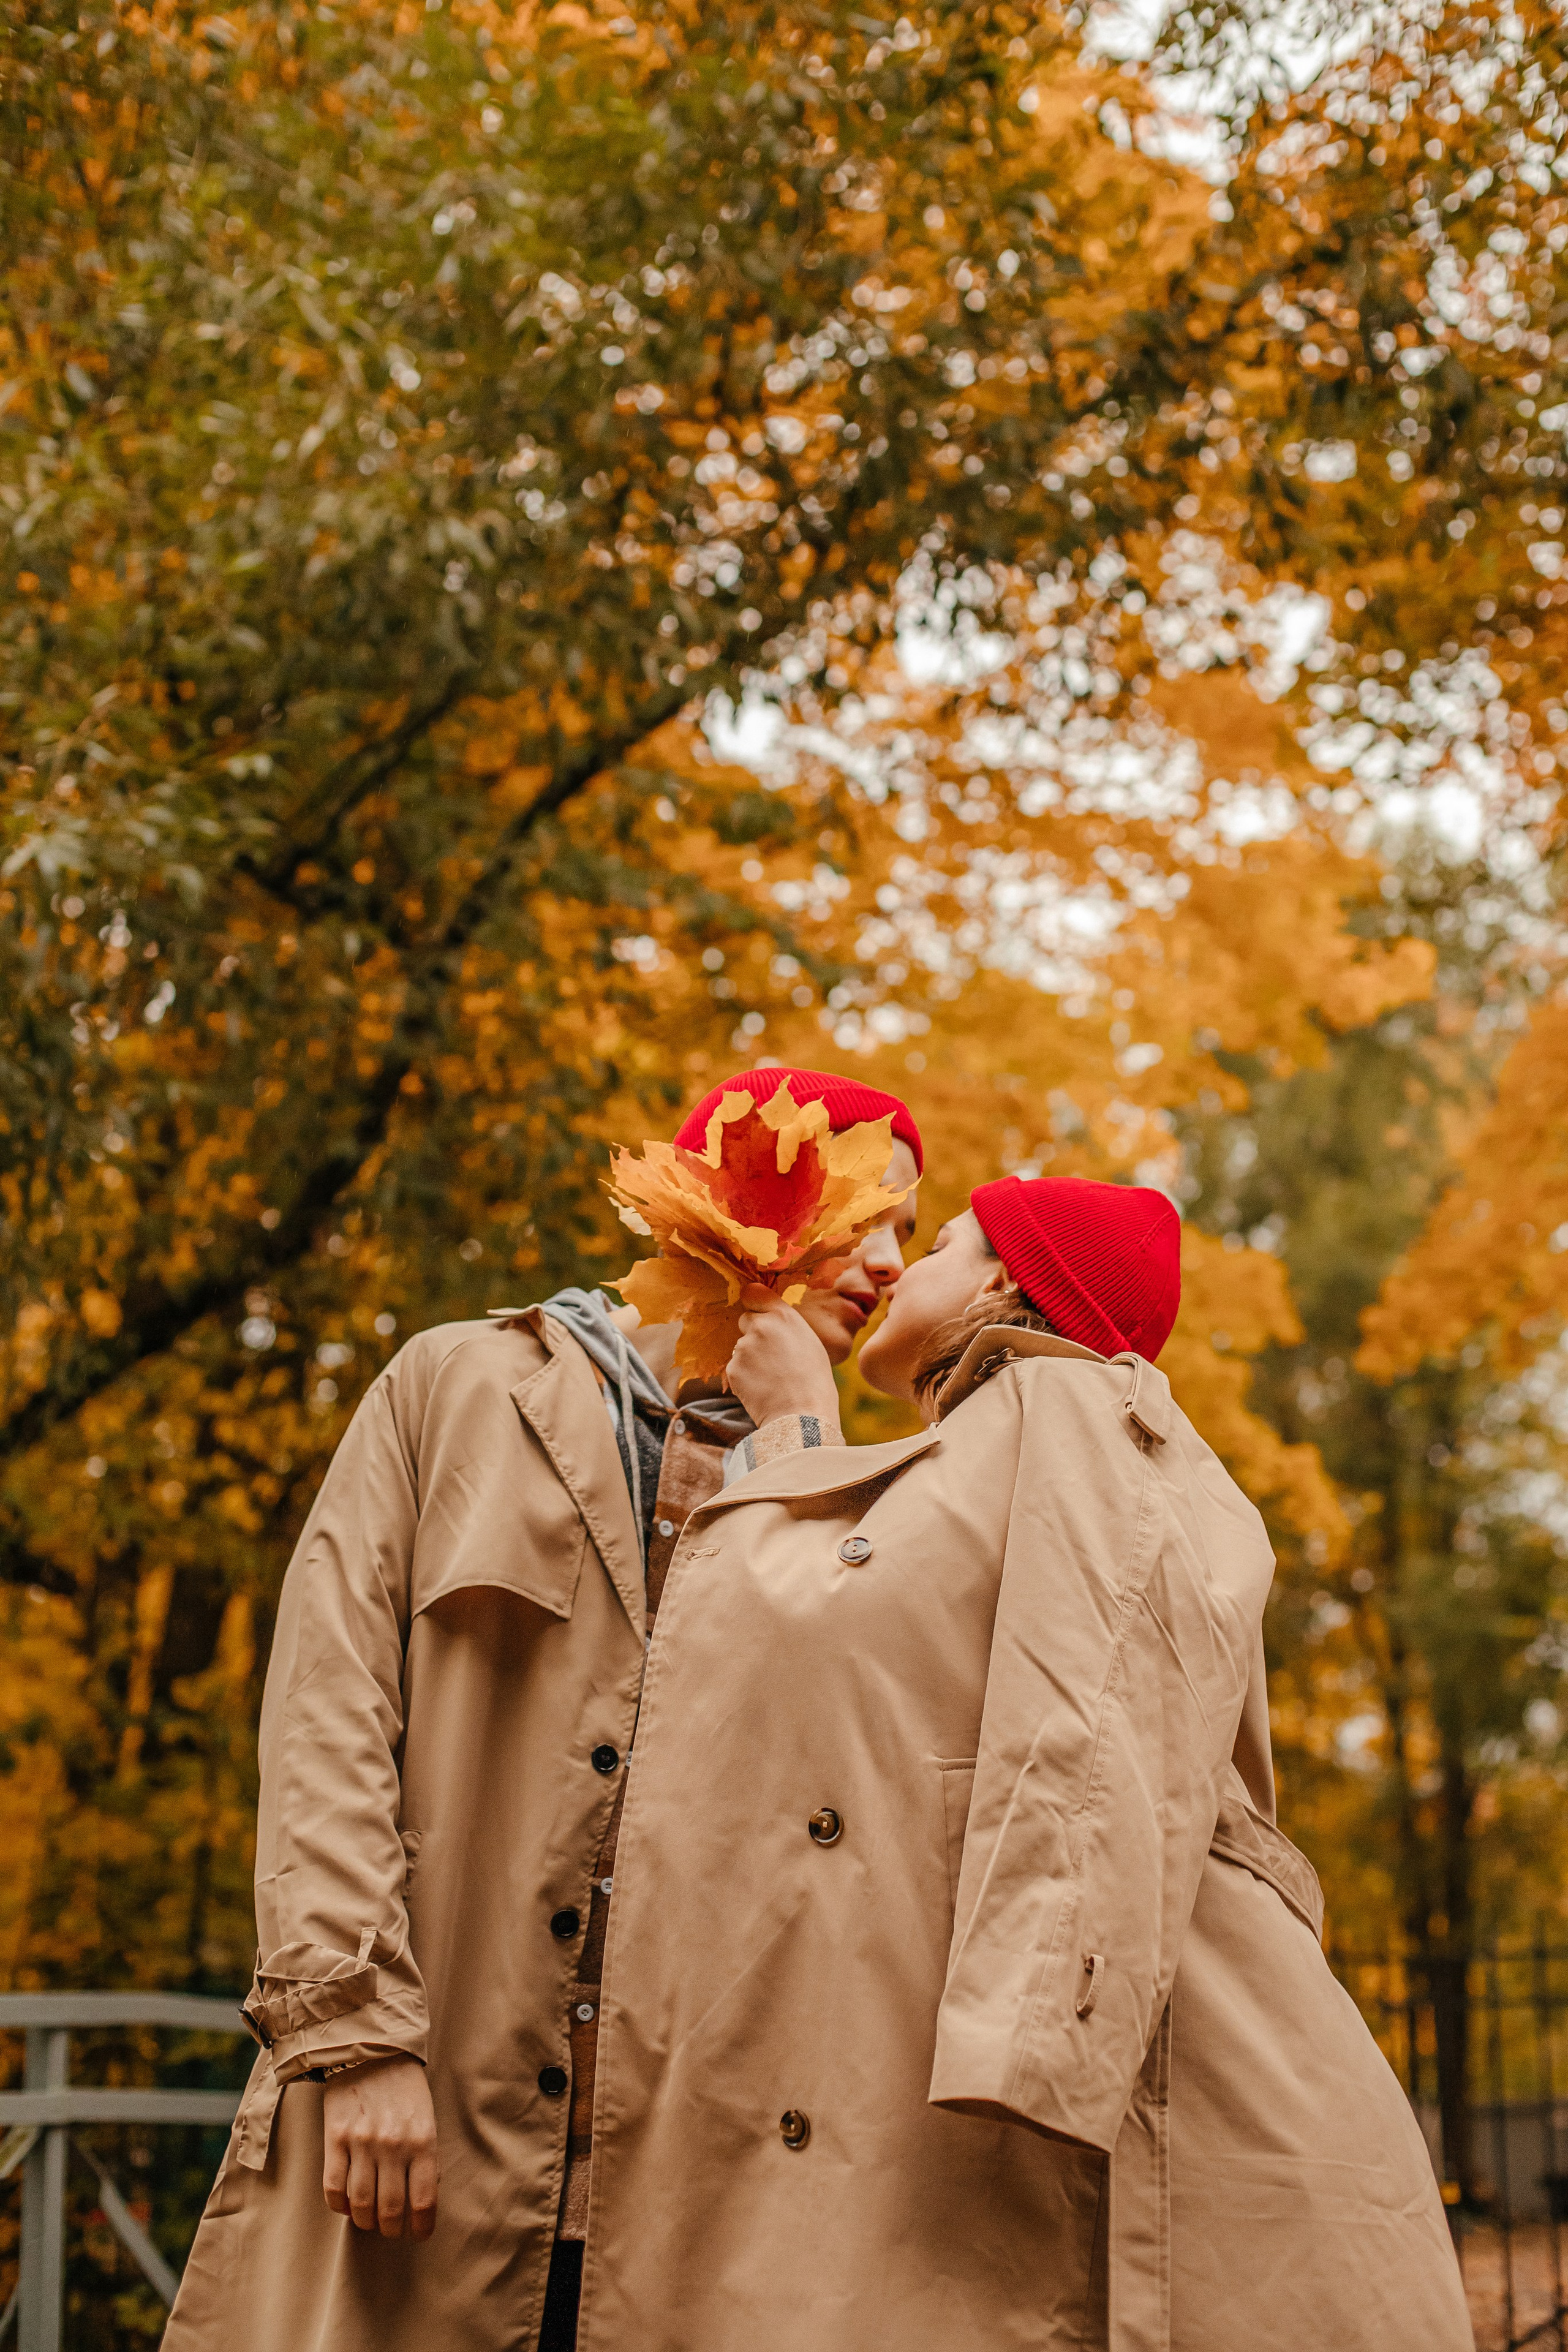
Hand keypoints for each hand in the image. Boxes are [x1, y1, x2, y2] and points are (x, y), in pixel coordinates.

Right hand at [322, 2055, 438, 2239]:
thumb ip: (424, 2157)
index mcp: (423, 2141)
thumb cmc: (405, 2088)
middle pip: (389, 2210)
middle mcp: (393, 2145)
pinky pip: (333, 2188)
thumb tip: (421, 2198)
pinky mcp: (334, 2139)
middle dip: (391, 2229)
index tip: (418, 2234)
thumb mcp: (426, 2119)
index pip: (424, 2201)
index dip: (421, 2227)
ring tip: (369, 2220)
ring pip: (360, 2205)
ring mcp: (361, 2143)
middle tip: (391, 2230)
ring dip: (366, 2221)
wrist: (372, 2050)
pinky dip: (340, 2206)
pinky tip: (347, 2205)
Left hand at [726, 1289, 843, 1433]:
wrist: (802, 1415)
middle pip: (746, 1319)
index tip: (757, 1310)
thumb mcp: (810, 1343)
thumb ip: (787, 1327)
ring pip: (741, 1346)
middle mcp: (760, 1326)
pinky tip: (762, 1388)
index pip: (754, 1292)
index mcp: (784, 1316)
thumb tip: (774, 1325)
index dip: (754, 1302)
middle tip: (771, 1355)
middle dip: (754, 1333)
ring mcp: (744, 1347)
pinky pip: (736, 1367)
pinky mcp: (733, 1368)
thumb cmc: (815, 1382)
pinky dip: (745, 1376)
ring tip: (771, 1377)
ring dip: (750, 1357)